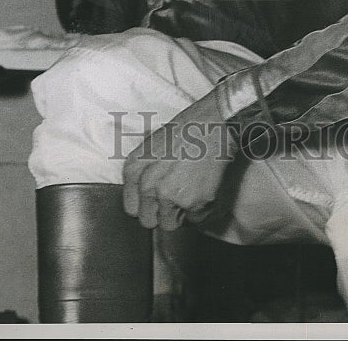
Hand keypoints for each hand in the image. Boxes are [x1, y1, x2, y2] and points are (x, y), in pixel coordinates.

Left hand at [122, 91, 238, 230]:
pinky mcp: (192, 203)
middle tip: (177, 196)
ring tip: (192, 190)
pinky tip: (205, 188)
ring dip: (181, 214)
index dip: (147, 205)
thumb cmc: (188, 128)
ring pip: (170, 224)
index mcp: (134, 169)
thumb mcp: (153, 145)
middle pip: (148, 220)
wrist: (216, 122)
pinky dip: (202, 210)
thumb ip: (145, 172)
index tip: (157, 200)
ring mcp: (168, 195)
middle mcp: (147, 185)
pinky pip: (195, 220)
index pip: (131, 208)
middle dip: (162, 213)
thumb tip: (146, 195)